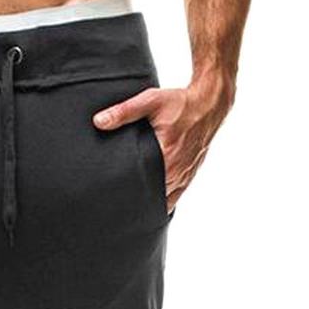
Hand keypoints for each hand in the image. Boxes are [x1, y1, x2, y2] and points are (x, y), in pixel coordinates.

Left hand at [92, 79, 233, 211]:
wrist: (208, 104)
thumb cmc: (180, 103)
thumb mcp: (151, 101)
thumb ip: (124, 112)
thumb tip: (99, 121)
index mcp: (166, 156)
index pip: (142, 185)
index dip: (127, 192)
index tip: (113, 197)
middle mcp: (176, 171)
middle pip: (151, 196)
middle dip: (135, 199)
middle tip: (117, 203)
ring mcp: (183, 177)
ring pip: (162, 201)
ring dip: (148, 202)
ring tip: (131, 206)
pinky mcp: (188, 177)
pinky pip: (173, 198)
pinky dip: (162, 202)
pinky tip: (149, 204)